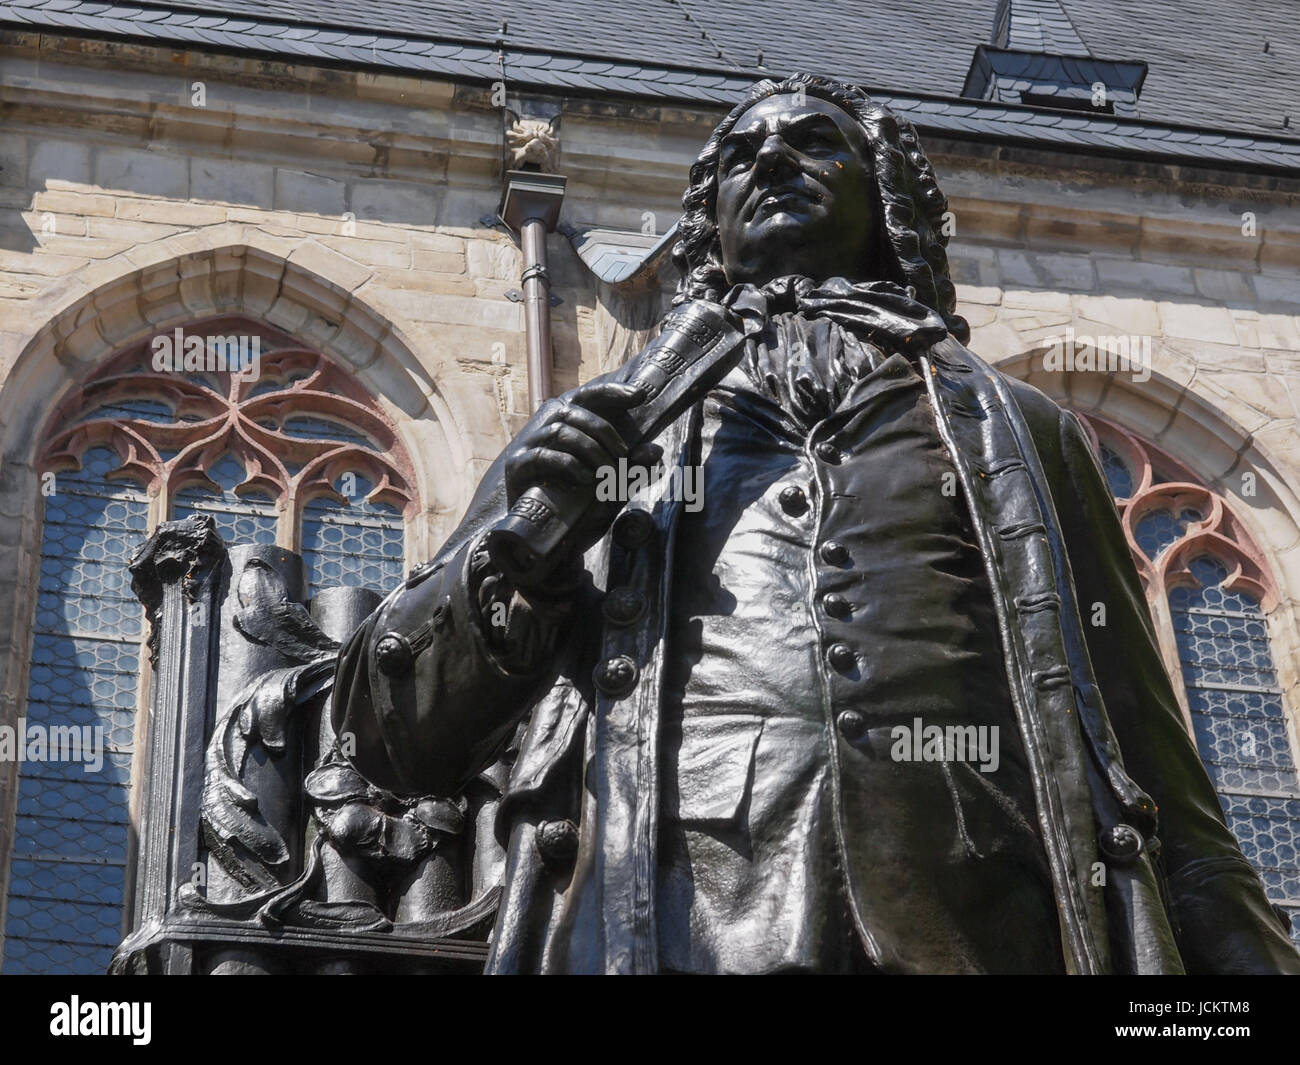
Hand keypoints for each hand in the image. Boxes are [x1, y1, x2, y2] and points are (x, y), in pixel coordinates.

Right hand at [503, 378, 657, 551]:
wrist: (543, 541)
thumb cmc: (578, 508)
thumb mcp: (613, 489)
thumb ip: (632, 470)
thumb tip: (655, 451)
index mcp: (569, 423)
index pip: (589, 396)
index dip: (613, 392)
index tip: (641, 396)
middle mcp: (545, 427)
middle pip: (576, 411)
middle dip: (605, 433)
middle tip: (623, 458)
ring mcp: (528, 445)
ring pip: (561, 430)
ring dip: (590, 449)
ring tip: (607, 472)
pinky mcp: (517, 466)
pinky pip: (542, 455)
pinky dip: (569, 465)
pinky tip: (586, 480)